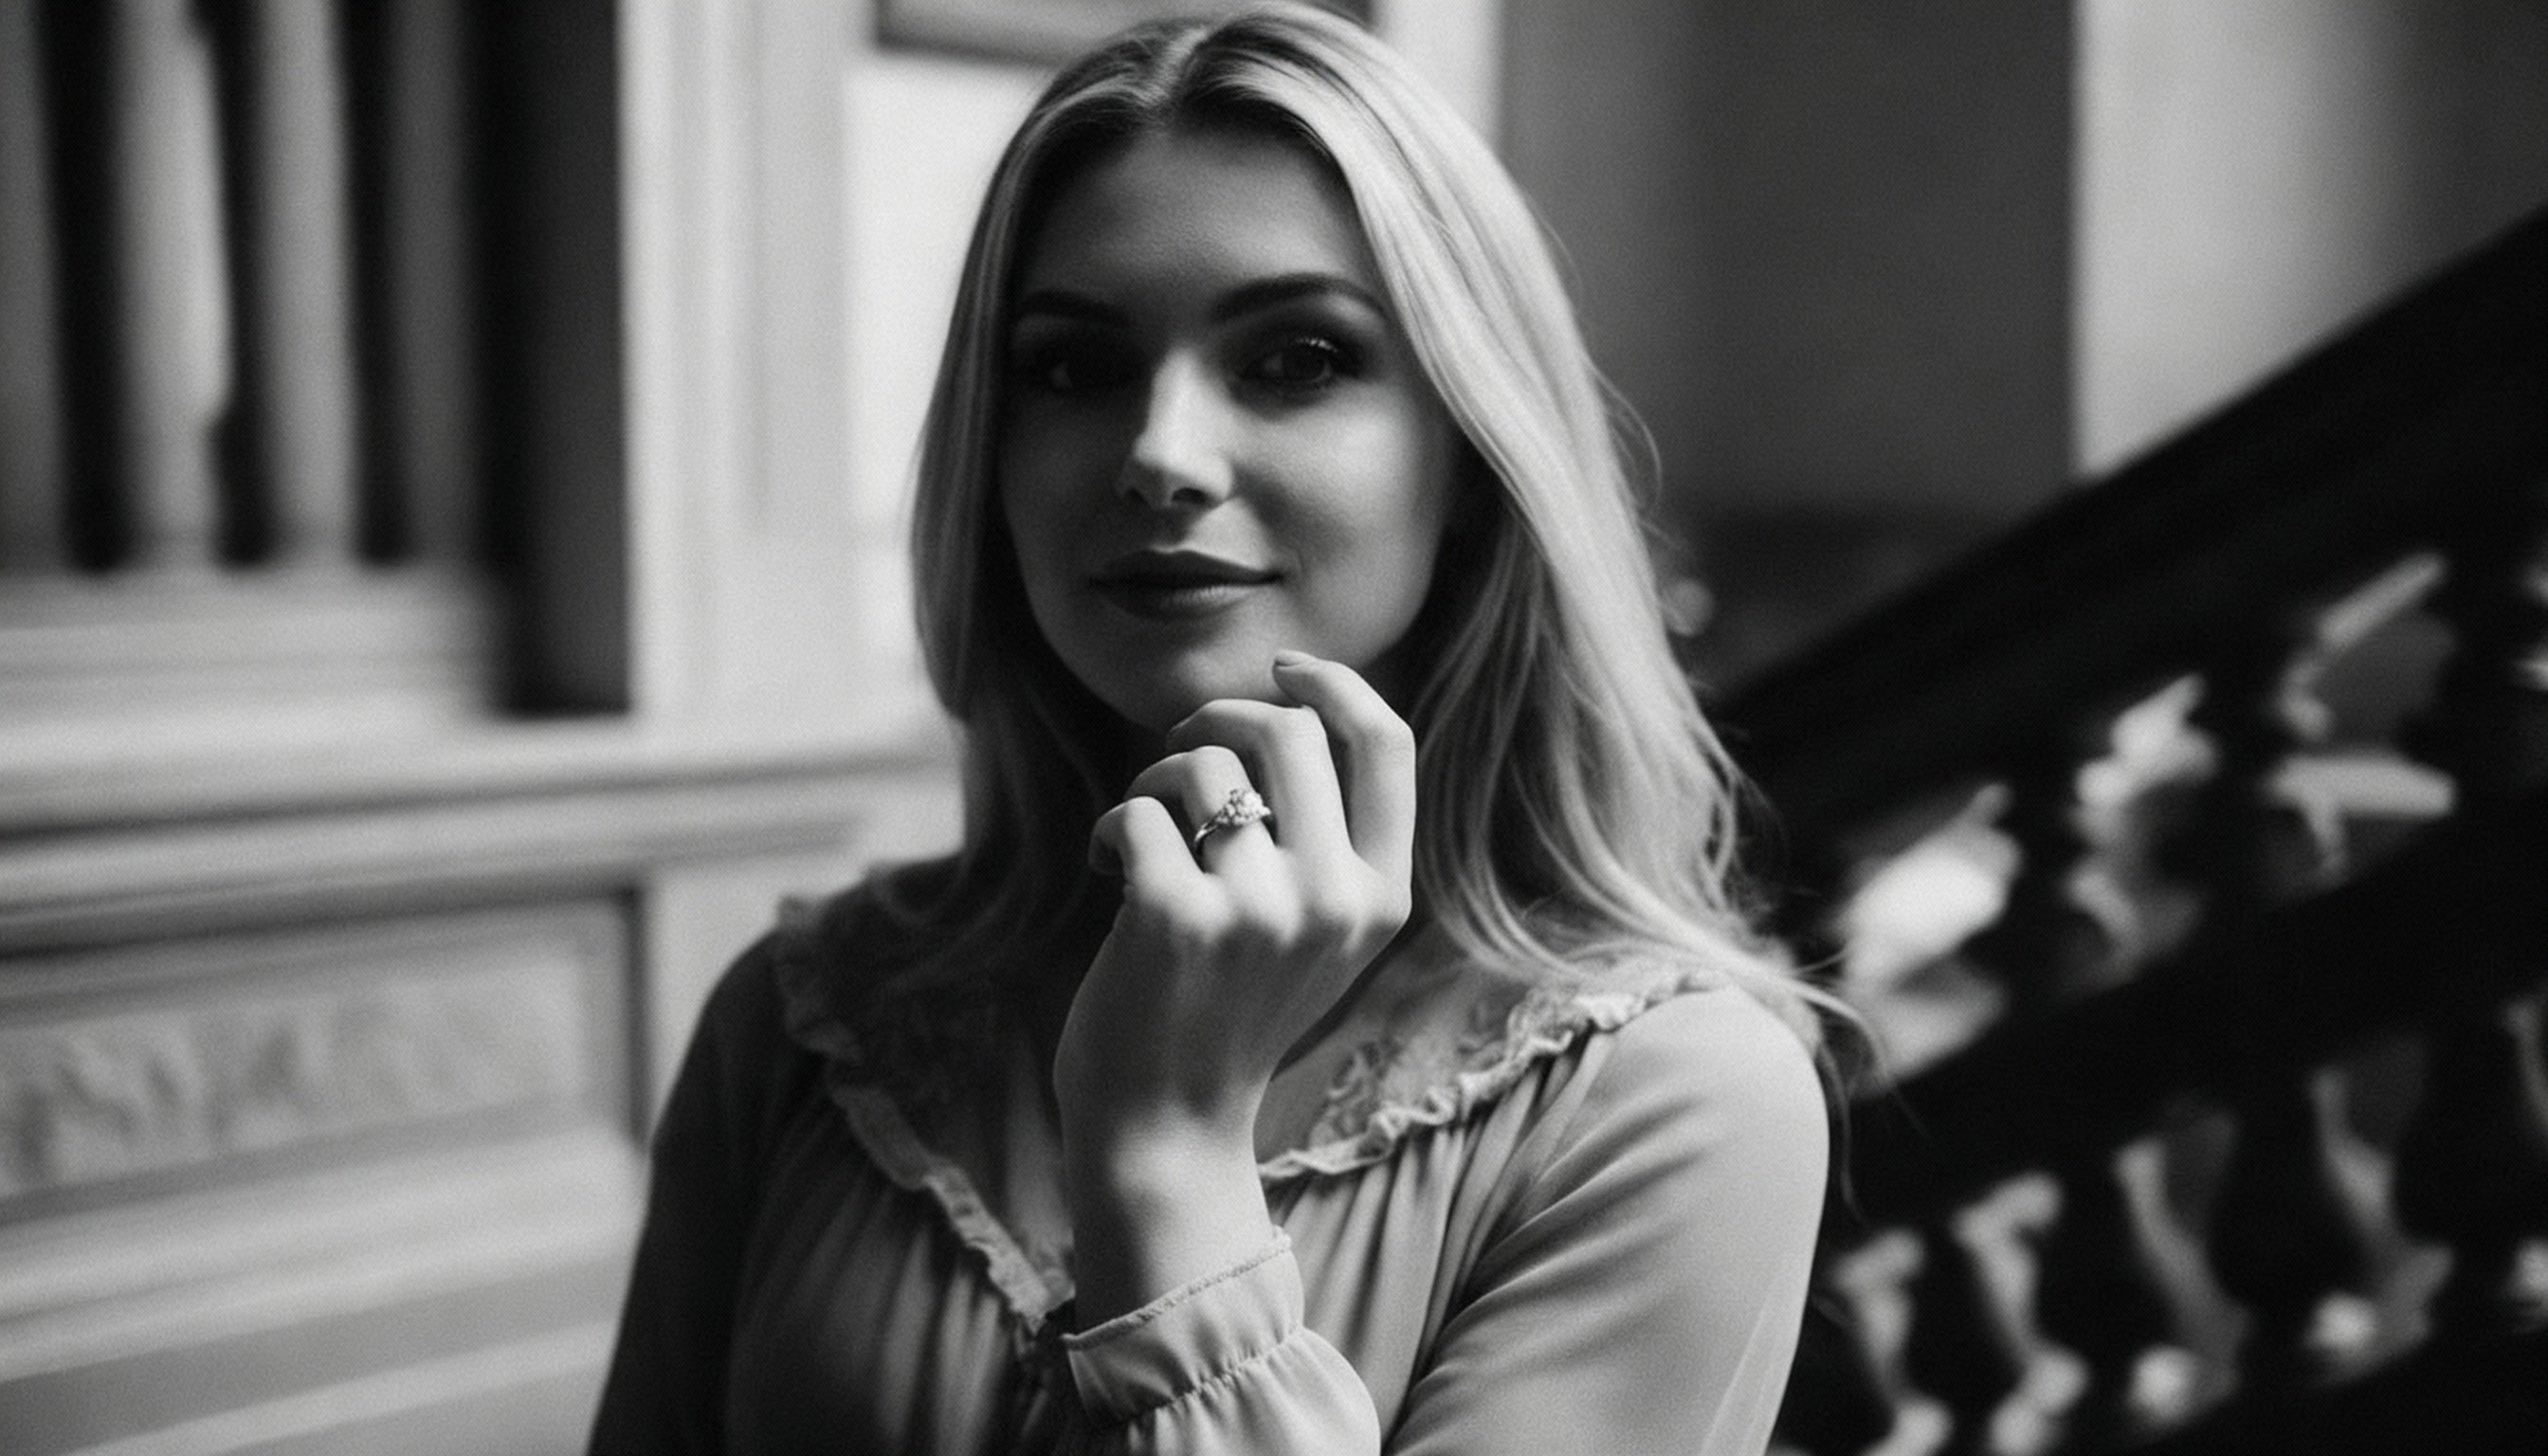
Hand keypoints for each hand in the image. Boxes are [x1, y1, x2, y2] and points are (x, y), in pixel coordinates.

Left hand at [1056, 651, 1416, 1147]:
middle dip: (1216, 718)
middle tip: (1176, 756)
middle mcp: (1335, 900)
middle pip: (1287, 730)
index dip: (1335, 685)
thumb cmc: (1224, 1014)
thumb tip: (1282, 706)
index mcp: (1382, 897)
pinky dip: (1110, 829)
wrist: (1165, 1130)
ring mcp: (1260, 910)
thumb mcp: (1312, 933)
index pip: (1388, 746)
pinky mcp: (1177, 918)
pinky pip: (1137, 810)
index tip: (1283, 668)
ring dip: (1154, 785)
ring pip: (1203, 764)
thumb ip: (1321, 840)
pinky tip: (1108, 875)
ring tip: (1141, 841)